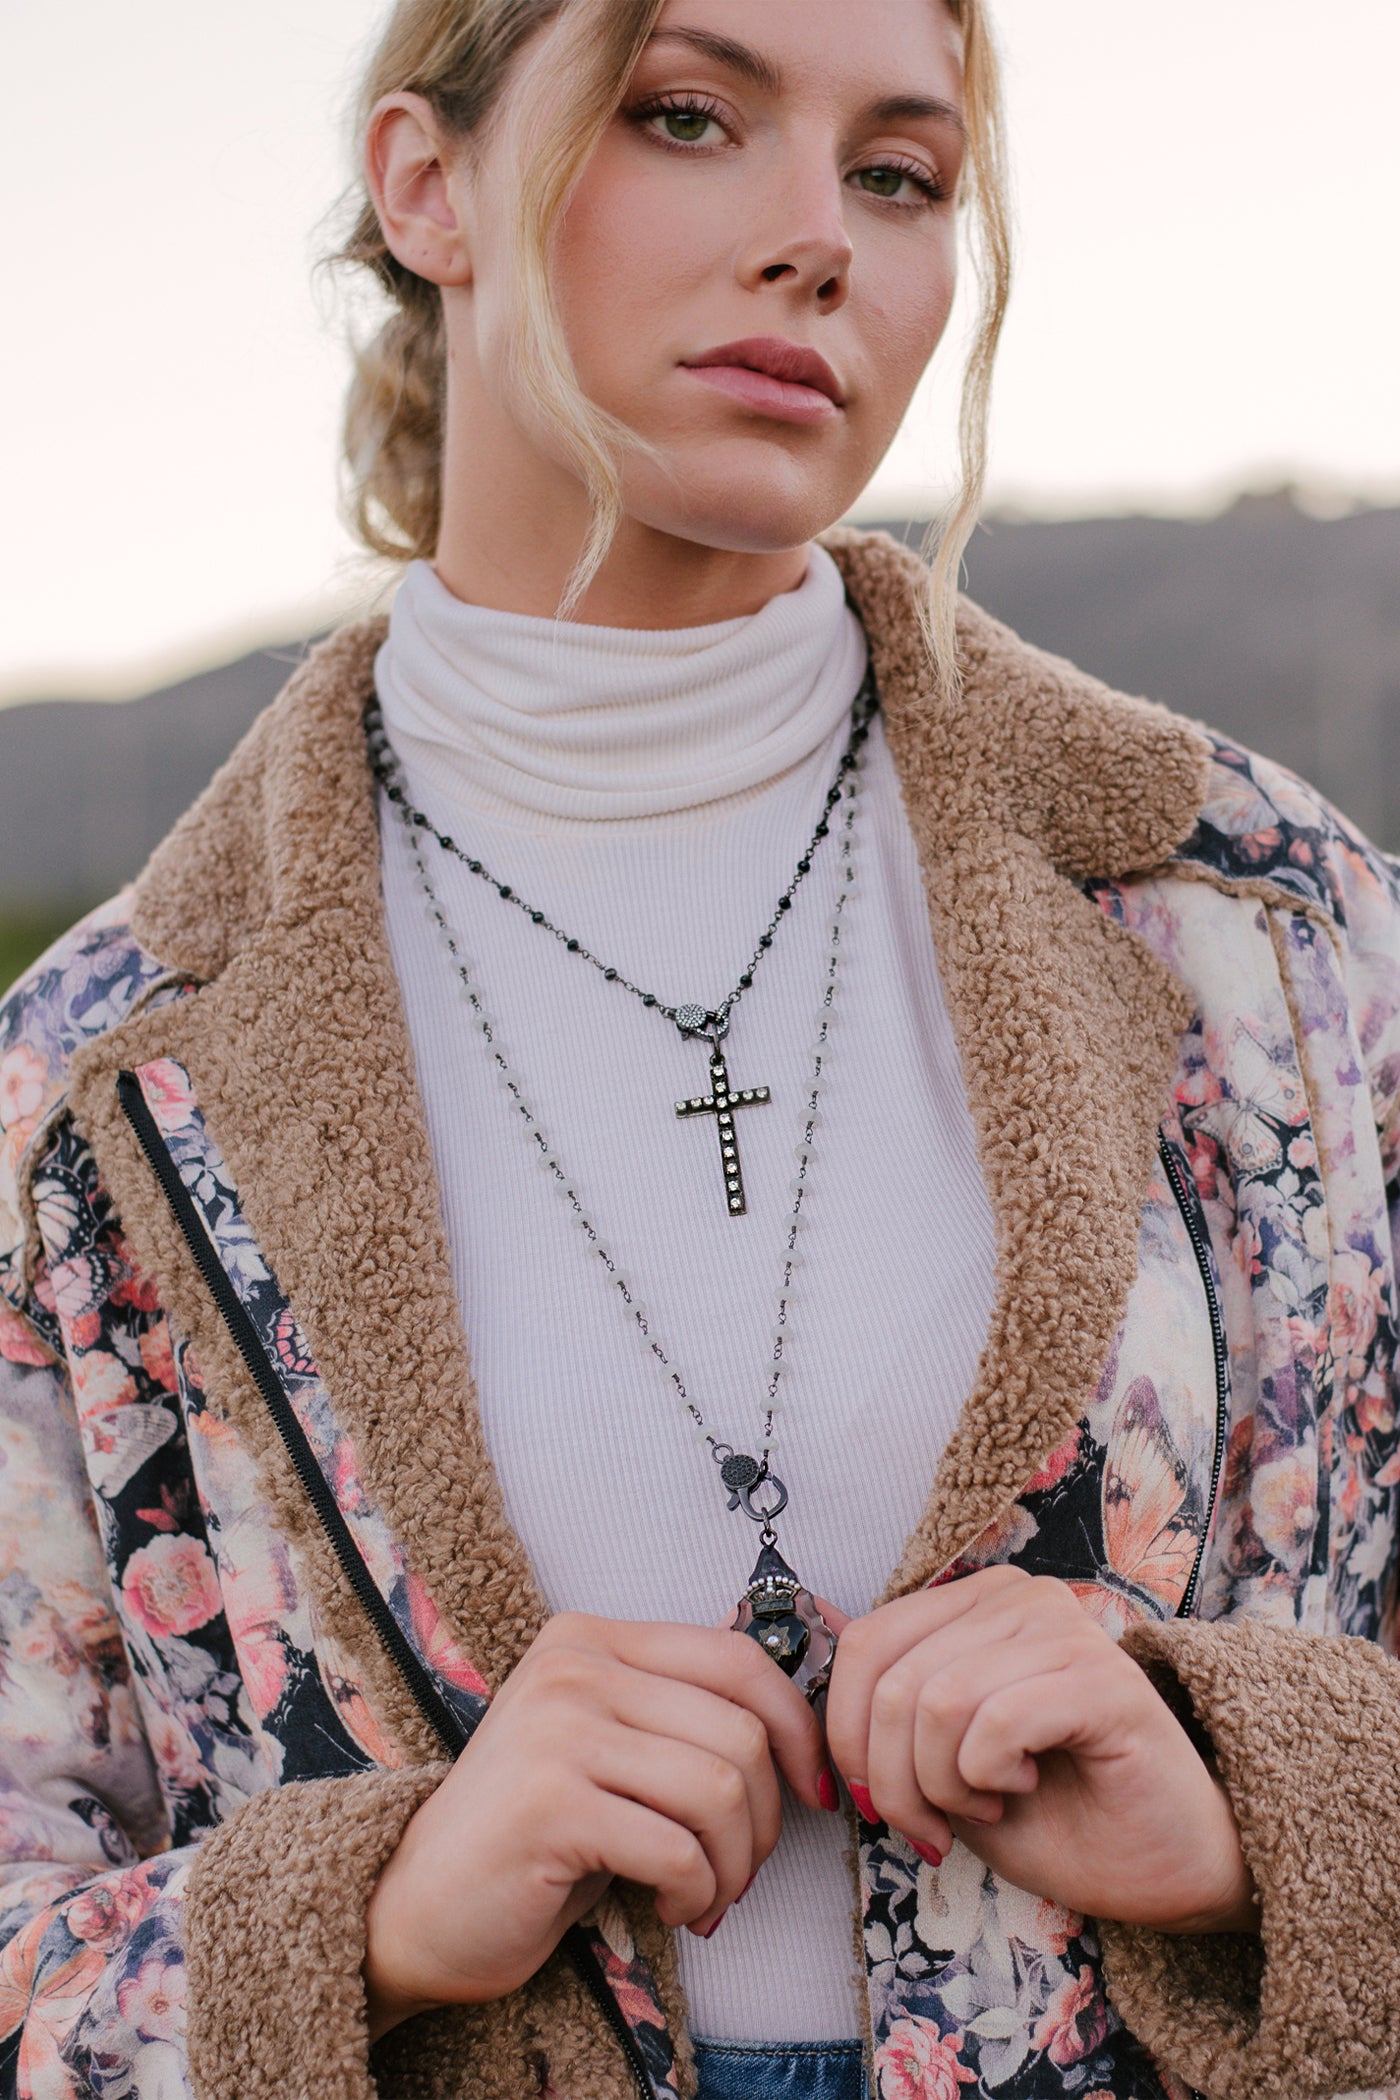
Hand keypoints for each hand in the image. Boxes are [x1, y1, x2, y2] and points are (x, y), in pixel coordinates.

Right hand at [362, 1612, 829, 2040]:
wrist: (420, 1905)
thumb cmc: (536, 1833)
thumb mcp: (608, 1745)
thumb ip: (678, 1714)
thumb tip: (800, 1726)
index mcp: (592, 1639)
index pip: (736, 1657)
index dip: (796, 1726)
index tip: (812, 1788)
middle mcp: (573, 1668)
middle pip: (739, 1732)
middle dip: (766, 1820)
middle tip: (739, 1870)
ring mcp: (557, 1732)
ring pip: (719, 1791)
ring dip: (735, 1865)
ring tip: (708, 1894)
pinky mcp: (550, 1806)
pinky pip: (679, 1849)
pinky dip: (697, 1893)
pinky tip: (673, 1909)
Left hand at [824, 1568, 1257, 1935]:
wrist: (1166, 1867)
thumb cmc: (1055, 1815)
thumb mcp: (942, 1764)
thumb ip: (889, 1712)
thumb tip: (814, 1661)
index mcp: (977, 1603)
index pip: (864, 1644)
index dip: (845, 1735)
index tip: (872, 1804)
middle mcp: (1020, 1597)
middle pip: (892, 1680)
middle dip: (892, 1781)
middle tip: (935, 1826)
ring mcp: (1066, 1630)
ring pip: (935, 1702)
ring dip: (943, 1786)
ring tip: (988, 1802)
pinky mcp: (1104, 1680)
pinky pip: (993, 1723)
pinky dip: (985, 1778)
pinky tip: (1022, 1786)